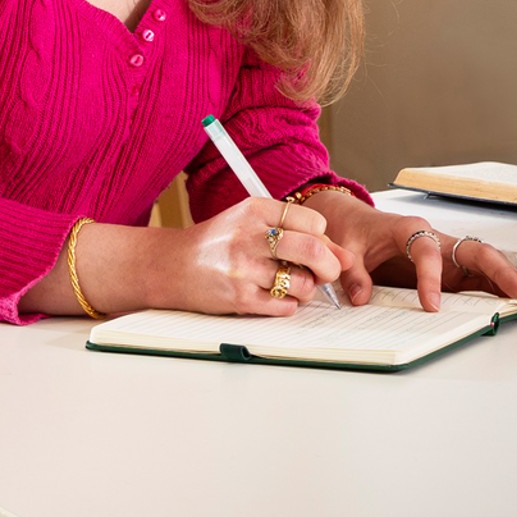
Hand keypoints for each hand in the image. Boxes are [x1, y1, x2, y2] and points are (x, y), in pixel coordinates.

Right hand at [148, 193, 363, 317]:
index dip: (323, 238)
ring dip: (306, 289)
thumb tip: (345, 256)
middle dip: (329, 266)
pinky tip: (273, 296)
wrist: (171, 265)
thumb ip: (297, 233)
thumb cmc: (218, 243)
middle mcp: (250, 236)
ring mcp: (244, 268)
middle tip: (325, 272)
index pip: (313, 221)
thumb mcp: (252, 224)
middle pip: (313, 250)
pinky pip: (285, 306)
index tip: (317, 247)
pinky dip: (288, 305)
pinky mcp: (239, 297)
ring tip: (290, 284)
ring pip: (303, 283)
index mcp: (255, 209)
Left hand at [331, 195, 516, 311]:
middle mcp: (435, 239)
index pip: (427, 252)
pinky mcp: (447, 270)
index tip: (430, 306)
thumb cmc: (355, 229)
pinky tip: (510, 299)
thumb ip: (354, 272)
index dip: (430, 279)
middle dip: (500, 271)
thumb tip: (361, 296)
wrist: (353, 221)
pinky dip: (494, 287)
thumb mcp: (347, 247)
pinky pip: (474, 277)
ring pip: (482, 263)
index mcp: (410, 229)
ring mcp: (445, 255)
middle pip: (475, 250)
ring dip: (506, 279)